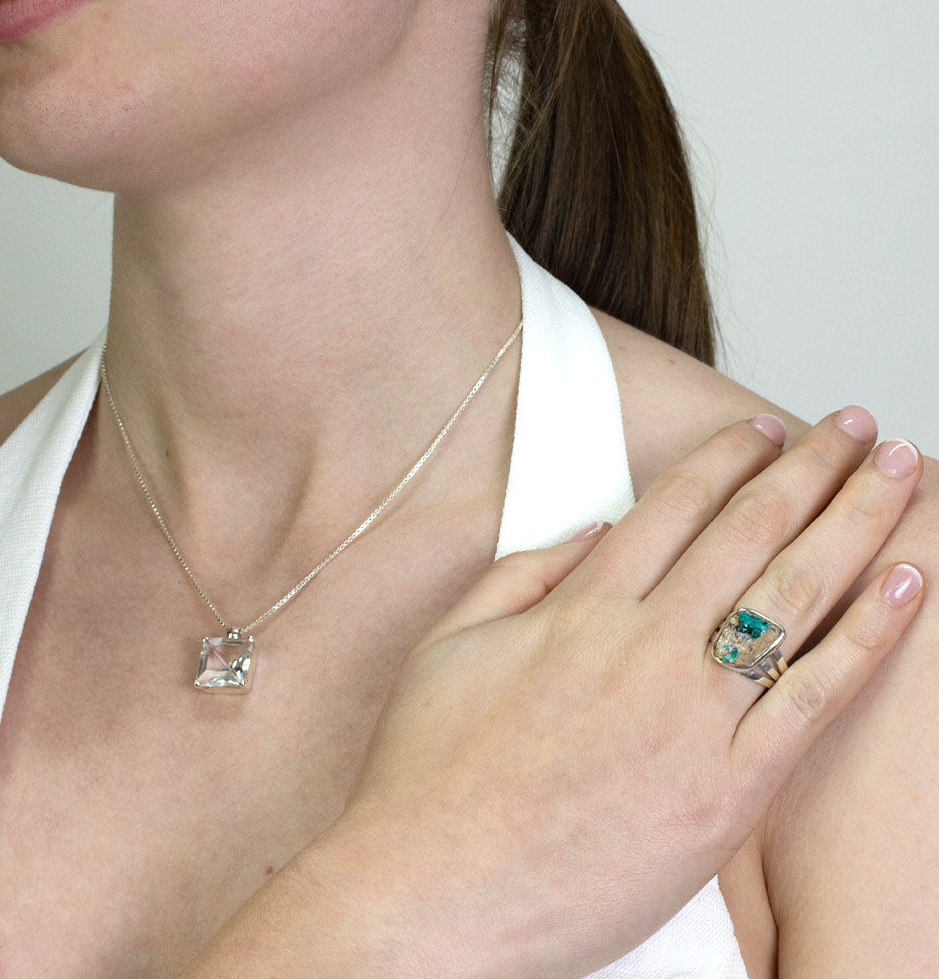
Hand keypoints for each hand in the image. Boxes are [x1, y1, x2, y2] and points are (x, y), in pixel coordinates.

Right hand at [334, 408, 923, 978]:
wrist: (429, 893)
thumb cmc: (425, 773)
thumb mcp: (447, 647)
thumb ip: (521, 576)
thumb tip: (594, 531)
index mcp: (578, 609)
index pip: (674, 508)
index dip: (728, 458)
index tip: (765, 428)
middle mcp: (644, 645)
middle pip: (749, 531)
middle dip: (813, 466)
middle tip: (856, 423)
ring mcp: (690, 716)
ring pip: (794, 594)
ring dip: (856, 520)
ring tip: (898, 469)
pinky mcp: (727, 791)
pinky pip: (813, 698)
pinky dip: (868, 635)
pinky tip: (906, 581)